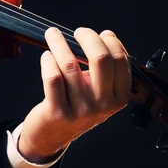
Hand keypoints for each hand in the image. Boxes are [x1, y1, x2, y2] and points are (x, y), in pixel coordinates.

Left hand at [18, 27, 130, 162]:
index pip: (120, 60)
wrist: (52, 135)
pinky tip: (47, 56)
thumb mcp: (99, 91)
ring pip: (70, 64)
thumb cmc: (76, 106)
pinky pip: (53, 77)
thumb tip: (108, 35)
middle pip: (100, 58)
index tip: (99, 34)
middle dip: (87, 37)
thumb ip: (105, 67)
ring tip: (53, 35)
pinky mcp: (58, 112)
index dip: (109, 41)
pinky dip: (48, 61)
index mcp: (118, 97)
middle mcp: (103, 105)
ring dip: (59, 43)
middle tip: (78, 32)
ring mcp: (81, 110)